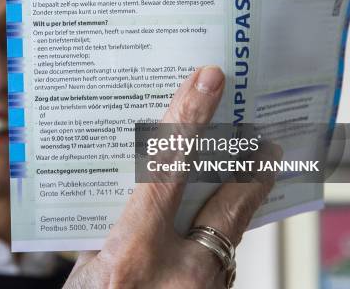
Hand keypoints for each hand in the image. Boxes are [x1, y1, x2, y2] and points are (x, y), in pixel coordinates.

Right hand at [64, 66, 277, 287]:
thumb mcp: (86, 271)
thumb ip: (115, 236)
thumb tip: (137, 206)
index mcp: (131, 255)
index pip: (166, 170)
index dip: (189, 119)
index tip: (208, 81)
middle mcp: (175, 274)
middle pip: (227, 205)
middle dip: (249, 169)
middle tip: (263, 140)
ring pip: (228, 238)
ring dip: (232, 211)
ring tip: (238, 181)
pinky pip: (220, 265)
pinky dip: (214, 245)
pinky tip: (204, 237)